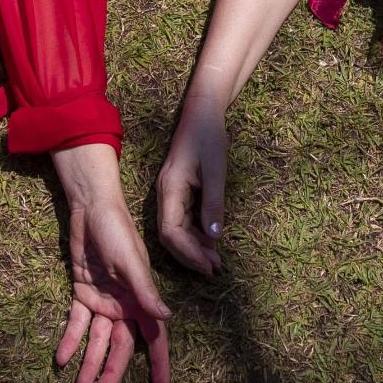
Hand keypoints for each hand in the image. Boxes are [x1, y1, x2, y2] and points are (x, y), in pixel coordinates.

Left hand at [49, 146, 172, 382]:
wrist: (92, 209)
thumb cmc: (118, 231)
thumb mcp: (131, 261)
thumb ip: (145, 292)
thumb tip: (164, 319)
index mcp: (142, 299)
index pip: (154, 338)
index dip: (158, 365)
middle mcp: (125, 305)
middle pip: (120, 347)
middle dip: (110, 373)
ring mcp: (103, 301)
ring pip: (98, 341)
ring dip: (88, 363)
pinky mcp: (83, 294)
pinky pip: (77, 324)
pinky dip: (69, 341)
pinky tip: (61, 359)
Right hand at [151, 99, 228, 274]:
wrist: (202, 113)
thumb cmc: (209, 138)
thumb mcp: (216, 172)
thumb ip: (213, 205)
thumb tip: (215, 239)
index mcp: (170, 189)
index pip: (170, 231)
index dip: (188, 253)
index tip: (208, 265)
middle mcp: (165, 194)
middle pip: (171, 236)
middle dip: (191, 255)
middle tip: (215, 269)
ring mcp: (170, 194)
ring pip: (177, 230)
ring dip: (195, 247)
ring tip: (216, 261)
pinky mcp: (178, 192)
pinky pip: (183, 220)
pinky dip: (196, 234)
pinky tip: (211, 242)